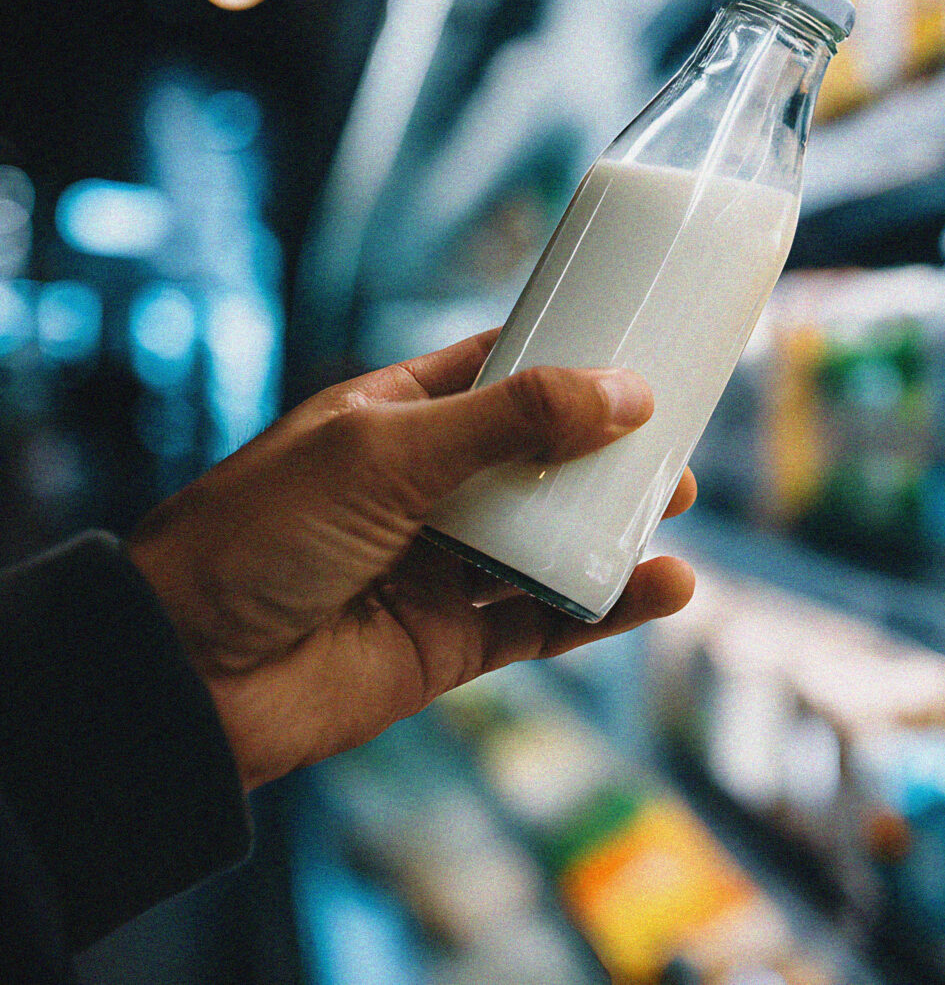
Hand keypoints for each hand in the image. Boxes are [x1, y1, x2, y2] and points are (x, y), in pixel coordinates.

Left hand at [128, 329, 696, 791]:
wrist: (187, 677)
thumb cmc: (259, 537)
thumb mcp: (387, 451)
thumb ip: (510, 421)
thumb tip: (626, 393)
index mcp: (394, 419)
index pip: (496, 371)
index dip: (567, 359)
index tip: (642, 347)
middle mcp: (422, 489)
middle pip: (540, 457)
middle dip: (610, 449)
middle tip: (676, 441)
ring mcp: (440, 566)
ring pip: (553, 539)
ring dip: (617, 524)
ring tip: (678, 507)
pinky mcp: (453, 642)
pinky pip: (550, 620)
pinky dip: (609, 606)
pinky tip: (662, 585)